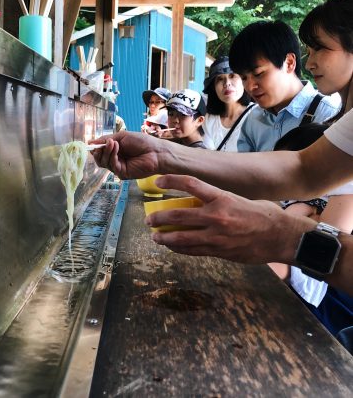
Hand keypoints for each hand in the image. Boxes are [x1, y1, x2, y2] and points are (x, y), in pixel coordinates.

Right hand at [90, 131, 167, 179]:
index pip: (100, 151)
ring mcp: (118, 167)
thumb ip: (106, 139)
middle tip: (102, 143)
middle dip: (98, 151)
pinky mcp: (122, 174)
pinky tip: (116, 147)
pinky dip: (112, 156)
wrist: (155, 151)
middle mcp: (115, 160)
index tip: (91, 143)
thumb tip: (90, 142)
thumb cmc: (142, 142)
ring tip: (112, 143)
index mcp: (115, 151)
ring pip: (104, 162)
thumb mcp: (121, 136)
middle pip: (99, 159)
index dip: (95, 148)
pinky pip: (112, 165)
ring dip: (106, 151)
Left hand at [147, 175, 307, 263]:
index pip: (190, 184)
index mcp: (221, 197)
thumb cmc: (263, 214)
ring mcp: (216, 236)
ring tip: (155, 236)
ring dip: (164, 237)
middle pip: (177, 215)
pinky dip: (179, 248)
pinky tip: (171, 247)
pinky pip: (192, 250)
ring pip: (181, 237)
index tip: (158, 181)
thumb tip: (199, 199)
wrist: (282, 237)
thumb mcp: (239, 199)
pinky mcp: (219, 251)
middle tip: (149, 219)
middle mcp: (216, 216)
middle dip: (159, 218)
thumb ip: (218, 199)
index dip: (171, 181)